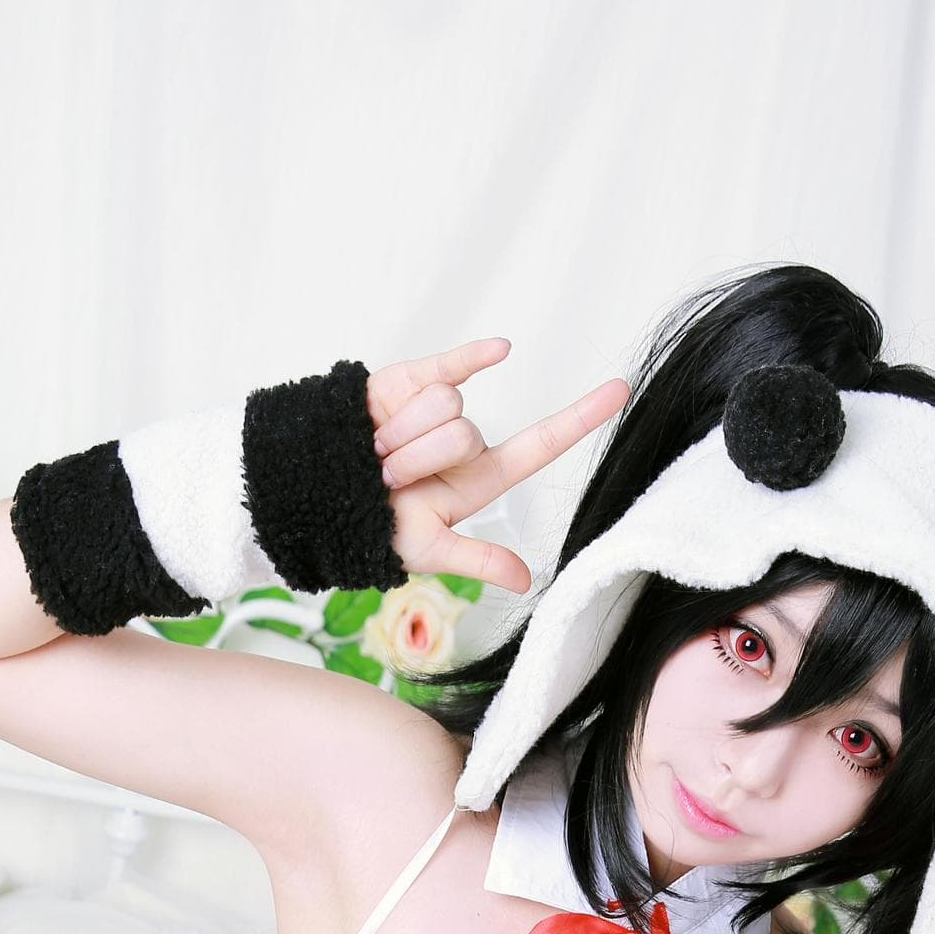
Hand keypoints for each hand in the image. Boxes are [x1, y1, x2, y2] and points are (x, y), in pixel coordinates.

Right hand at [365, 338, 629, 596]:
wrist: (314, 492)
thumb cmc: (371, 526)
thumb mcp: (427, 550)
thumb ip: (478, 560)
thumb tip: (526, 582)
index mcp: (478, 477)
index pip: (539, 442)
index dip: (580, 417)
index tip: (620, 388)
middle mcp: (463, 438)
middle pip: (465, 430)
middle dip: (418, 457)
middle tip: (388, 479)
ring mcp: (437, 405)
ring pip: (444, 404)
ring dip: (400, 436)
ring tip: (375, 453)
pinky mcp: (410, 378)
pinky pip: (450, 363)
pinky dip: (475, 355)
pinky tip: (501, 351)